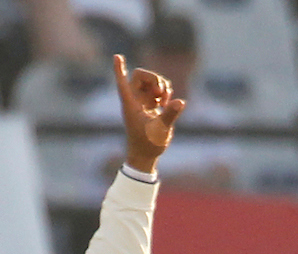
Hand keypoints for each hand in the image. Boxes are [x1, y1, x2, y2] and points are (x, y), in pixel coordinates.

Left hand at [115, 54, 185, 172]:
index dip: (119, 69)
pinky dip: (164, 93)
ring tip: (165, 101)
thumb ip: (170, 115)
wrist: (145, 154)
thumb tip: (180, 102)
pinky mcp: (150, 105)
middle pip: (140, 75)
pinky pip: (157, 90)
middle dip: (154, 79)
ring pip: (150, 81)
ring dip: (160, 85)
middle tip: (161, 94)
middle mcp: (135, 99)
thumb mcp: (160, 130)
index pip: (122, 82)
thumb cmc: (148, 144)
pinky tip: (166, 104)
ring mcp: (142, 101)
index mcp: (130, 103)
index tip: (116, 56)